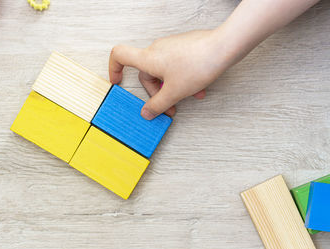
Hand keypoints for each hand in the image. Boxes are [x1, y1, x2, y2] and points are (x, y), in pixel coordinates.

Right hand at [109, 30, 232, 119]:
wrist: (223, 47)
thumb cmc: (198, 64)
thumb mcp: (175, 92)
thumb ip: (158, 105)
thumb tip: (147, 113)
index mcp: (148, 58)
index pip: (119, 55)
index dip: (114, 68)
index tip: (117, 81)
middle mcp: (156, 49)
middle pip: (146, 73)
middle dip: (157, 92)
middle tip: (169, 106)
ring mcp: (170, 47)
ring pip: (164, 72)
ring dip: (173, 88)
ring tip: (189, 98)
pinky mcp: (183, 47)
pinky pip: (175, 66)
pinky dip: (182, 79)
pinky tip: (197, 89)